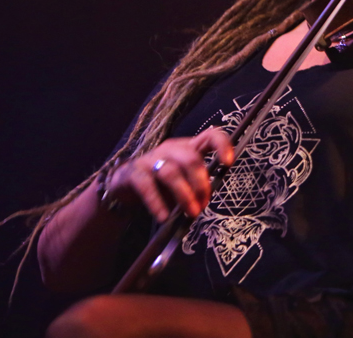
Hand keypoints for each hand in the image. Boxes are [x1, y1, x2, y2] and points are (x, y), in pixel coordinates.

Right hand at [105, 128, 233, 220]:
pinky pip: (147, 186)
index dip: (221, 145)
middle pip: (190, 158)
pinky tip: (164, 217)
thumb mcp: (182, 180)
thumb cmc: (160, 182)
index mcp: (187, 147)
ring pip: (171, 172)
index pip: (209, 136)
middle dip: (201, 183)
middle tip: (204, 204)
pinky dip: (157, 203)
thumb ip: (196, 185)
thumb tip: (206, 199)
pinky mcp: (135, 173)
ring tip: (191, 213)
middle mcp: (170, 149)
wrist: (124, 185)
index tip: (228, 163)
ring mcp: (151, 159)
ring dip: (184, 195)